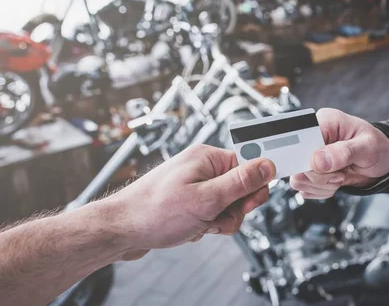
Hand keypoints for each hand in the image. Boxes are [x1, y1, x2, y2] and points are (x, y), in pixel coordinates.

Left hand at [102, 144, 275, 259]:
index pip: (250, 164)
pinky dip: (206, 225)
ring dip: (218, 220)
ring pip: (228, 205)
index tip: (247, 204)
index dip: (253, 187)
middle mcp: (202, 167)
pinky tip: (191, 228)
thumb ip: (241, 182)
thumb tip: (268, 165)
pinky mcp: (189, 201)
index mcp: (208, 158)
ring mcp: (195, 185)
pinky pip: (212, 213)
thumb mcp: (207, 199)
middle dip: (233, 209)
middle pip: (241, 188)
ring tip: (198, 224)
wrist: (120, 230)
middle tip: (214, 216)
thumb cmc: (154, 212)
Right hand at [290, 108, 388, 198]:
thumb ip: (344, 152)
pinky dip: (321, 191)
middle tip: (341, 174)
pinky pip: (305, 188)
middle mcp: (312, 138)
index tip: (329, 167)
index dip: (310, 159)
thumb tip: (317, 160)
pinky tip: (336, 182)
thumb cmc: (379, 147)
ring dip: (322, 185)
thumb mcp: (368, 147)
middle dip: (320, 176)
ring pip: (299, 179)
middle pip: (297, 164)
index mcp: (323, 123)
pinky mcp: (311, 172)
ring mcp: (310, 156)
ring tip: (340, 177)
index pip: (300, 141)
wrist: (384, 161)